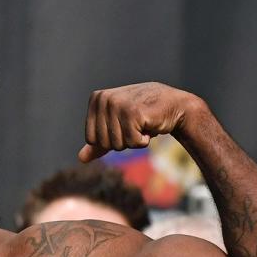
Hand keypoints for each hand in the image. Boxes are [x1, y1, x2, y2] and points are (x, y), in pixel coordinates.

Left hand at [78, 83, 200, 161]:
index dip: (110, 139)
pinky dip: (143, 141)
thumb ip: (98, 143)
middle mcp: (104, 98)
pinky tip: (149, 125)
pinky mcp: (132, 112)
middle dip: (122, 141)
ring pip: (116, 144)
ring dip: (133, 141)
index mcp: (97, 99)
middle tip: (135, 125)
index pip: (91, 138)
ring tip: (142, 124)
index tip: (124, 125)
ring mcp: (117, 104)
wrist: (175, 106)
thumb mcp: (118, 128)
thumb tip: (81, 158)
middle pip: (103, 142)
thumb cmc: (144, 116)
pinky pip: (131, 142)